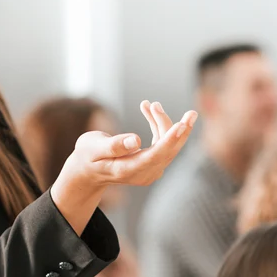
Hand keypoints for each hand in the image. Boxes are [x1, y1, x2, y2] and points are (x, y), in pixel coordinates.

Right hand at [59, 101, 196, 189]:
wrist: (88, 171)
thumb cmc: (88, 156)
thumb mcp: (93, 148)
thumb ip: (113, 145)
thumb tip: (135, 141)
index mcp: (128, 169)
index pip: (154, 156)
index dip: (169, 140)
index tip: (181, 125)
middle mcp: (143, 172)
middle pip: (167, 150)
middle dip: (177, 129)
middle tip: (187, 112)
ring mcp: (150, 170)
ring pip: (168, 145)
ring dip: (164, 122)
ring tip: (151, 104)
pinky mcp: (153, 163)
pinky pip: (163, 143)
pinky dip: (158, 125)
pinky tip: (148, 109)